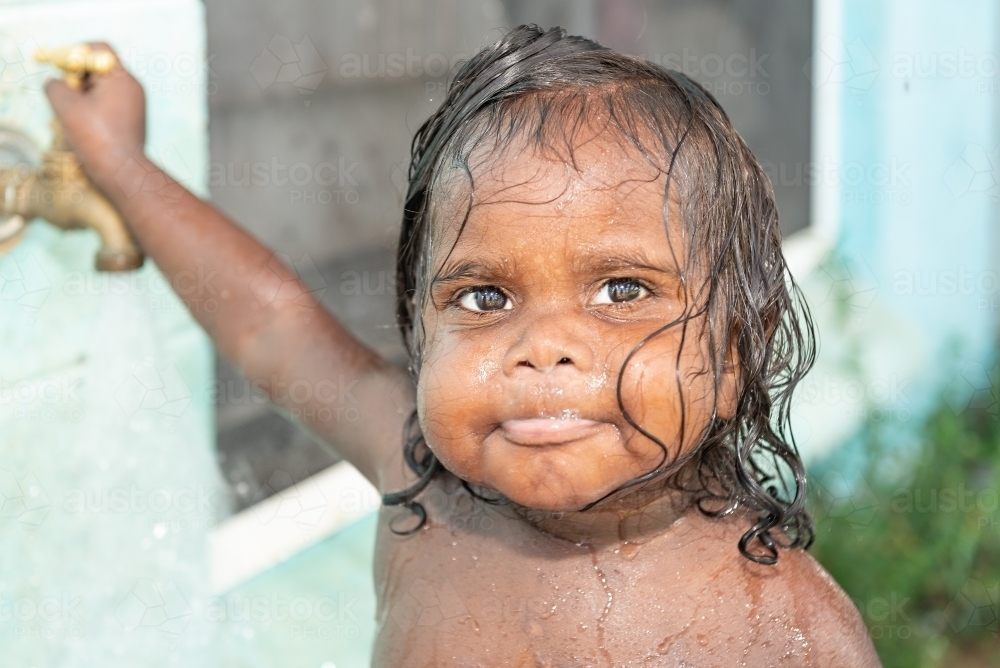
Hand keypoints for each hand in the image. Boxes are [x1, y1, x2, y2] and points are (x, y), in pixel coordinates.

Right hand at [43, 42, 145, 194]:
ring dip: (80, 99)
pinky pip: (106, 108)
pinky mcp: (130, 122)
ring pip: (100, 91)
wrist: (123, 175)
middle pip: (99, 70)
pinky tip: (79, 130)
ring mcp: (133, 107)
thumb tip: (56, 83)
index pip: (100, 49)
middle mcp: (133, 90)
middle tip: (65, 97)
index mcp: (123, 79)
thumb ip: (56, 86)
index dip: (77, 53)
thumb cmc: (97, 139)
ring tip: (69, 118)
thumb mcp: (67, 107)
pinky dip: (90, 113)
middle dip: (76, 80)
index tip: (63, 70)